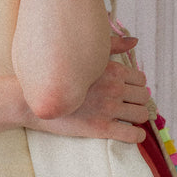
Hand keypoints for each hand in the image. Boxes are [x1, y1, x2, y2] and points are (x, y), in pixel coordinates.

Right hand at [29, 35, 149, 143]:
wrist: (33, 100)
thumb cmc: (58, 75)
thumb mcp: (85, 55)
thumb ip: (112, 46)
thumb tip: (134, 40)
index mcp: (112, 70)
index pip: (141, 80)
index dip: (135, 86)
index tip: (127, 92)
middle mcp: (113, 88)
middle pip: (144, 97)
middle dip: (137, 101)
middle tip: (127, 106)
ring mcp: (108, 109)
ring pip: (141, 115)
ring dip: (137, 117)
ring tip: (126, 118)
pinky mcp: (101, 128)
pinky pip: (133, 136)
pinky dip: (136, 137)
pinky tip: (130, 135)